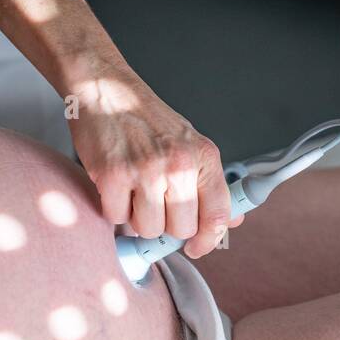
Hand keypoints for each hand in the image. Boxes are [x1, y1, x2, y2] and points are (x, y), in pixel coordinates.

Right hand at [67, 74, 241, 257]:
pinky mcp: (113, 175)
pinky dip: (113, 207)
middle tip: (154, 205)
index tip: (196, 248)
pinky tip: (115, 186)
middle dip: (165, 225)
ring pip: (148, 228)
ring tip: (133, 192)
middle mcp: (179, 164)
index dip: (207, 240)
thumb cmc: (146, 120)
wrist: (106, 91)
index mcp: (204, 157)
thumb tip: (232, 220)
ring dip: (137, 218)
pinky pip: (116, 217)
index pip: (218, 215)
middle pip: (180, 229)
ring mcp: (146, 171)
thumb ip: (210, 184)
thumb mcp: (190, 145)